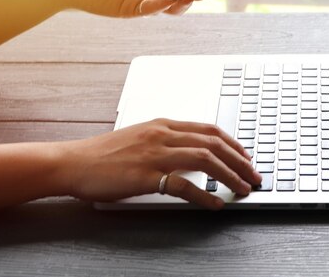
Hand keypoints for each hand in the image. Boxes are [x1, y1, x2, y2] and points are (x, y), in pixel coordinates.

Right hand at [59, 118, 261, 209]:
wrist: (74, 162)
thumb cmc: (104, 154)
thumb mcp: (140, 138)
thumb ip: (166, 142)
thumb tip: (193, 154)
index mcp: (163, 124)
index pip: (209, 129)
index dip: (233, 143)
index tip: (246, 156)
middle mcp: (162, 135)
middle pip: (213, 143)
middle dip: (240, 160)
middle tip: (254, 175)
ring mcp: (155, 154)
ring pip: (205, 159)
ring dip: (230, 176)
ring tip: (243, 189)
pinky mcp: (146, 176)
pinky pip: (183, 185)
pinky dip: (204, 196)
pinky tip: (215, 205)